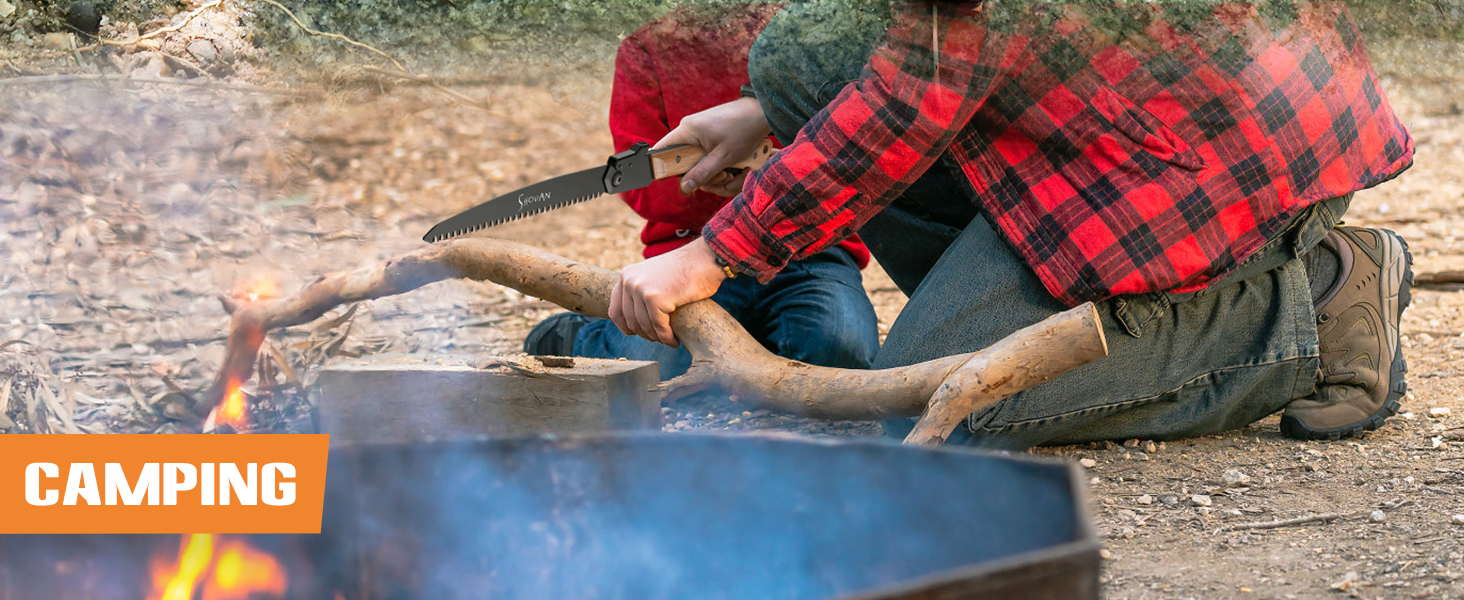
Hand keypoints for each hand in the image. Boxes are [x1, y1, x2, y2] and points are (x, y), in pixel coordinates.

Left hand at [610, 238, 727, 346]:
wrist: (706, 257)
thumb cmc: (686, 270)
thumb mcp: (654, 276)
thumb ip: (641, 291)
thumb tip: (634, 320)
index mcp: (626, 275)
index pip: (615, 311)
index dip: (626, 327)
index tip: (638, 334)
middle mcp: (629, 281)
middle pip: (630, 322)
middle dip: (645, 334)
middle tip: (660, 338)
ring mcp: (640, 289)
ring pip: (644, 327)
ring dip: (657, 338)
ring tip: (669, 340)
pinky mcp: (655, 298)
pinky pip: (658, 327)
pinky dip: (667, 338)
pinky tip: (674, 341)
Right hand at [656, 96, 771, 194]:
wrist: (761, 112)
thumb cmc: (744, 129)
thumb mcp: (724, 156)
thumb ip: (703, 172)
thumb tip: (685, 187)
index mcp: (687, 130)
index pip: (662, 151)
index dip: (666, 169)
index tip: (682, 180)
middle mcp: (689, 130)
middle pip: (682, 162)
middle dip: (702, 175)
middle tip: (723, 177)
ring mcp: (699, 132)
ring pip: (696, 161)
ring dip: (712, 172)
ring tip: (731, 172)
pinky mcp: (708, 136)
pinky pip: (705, 155)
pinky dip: (717, 164)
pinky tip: (731, 166)